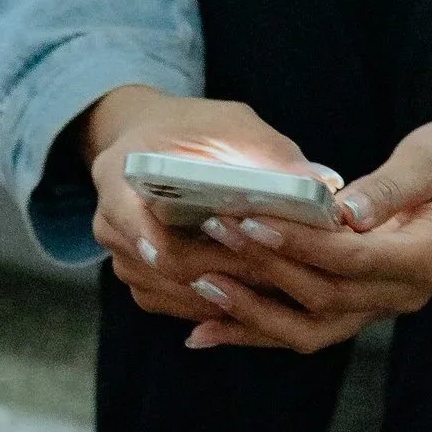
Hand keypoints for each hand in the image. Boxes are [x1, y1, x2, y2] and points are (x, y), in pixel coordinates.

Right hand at [81, 87, 332, 319]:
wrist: (157, 144)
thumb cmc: (196, 130)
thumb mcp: (229, 125)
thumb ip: (267, 153)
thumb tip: (321, 184)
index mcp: (118, 172)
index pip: (127, 214)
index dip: (159, 236)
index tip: (197, 245)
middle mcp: (110, 221)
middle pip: (161, 264)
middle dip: (221, 270)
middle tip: (278, 271)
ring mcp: (123, 256)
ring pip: (169, 291)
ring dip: (223, 295)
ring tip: (279, 288)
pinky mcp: (141, 280)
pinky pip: (173, 306)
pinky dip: (214, 306)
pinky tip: (258, 299)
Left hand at [173, 115, 431, 361]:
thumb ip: (389, 187)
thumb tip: (346, 212)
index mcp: (428, 256)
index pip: (349, 258)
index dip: (296, 243)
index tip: (248, 217)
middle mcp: (408, 292)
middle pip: (324, 299)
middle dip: (263, 269)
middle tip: (211, 234)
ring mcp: (389, 303)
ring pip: (313, 328)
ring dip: (254, 314)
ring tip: (198, 289)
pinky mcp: (370, 300)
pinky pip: (312, 325)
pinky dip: (261, 330)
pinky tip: (209, 329)